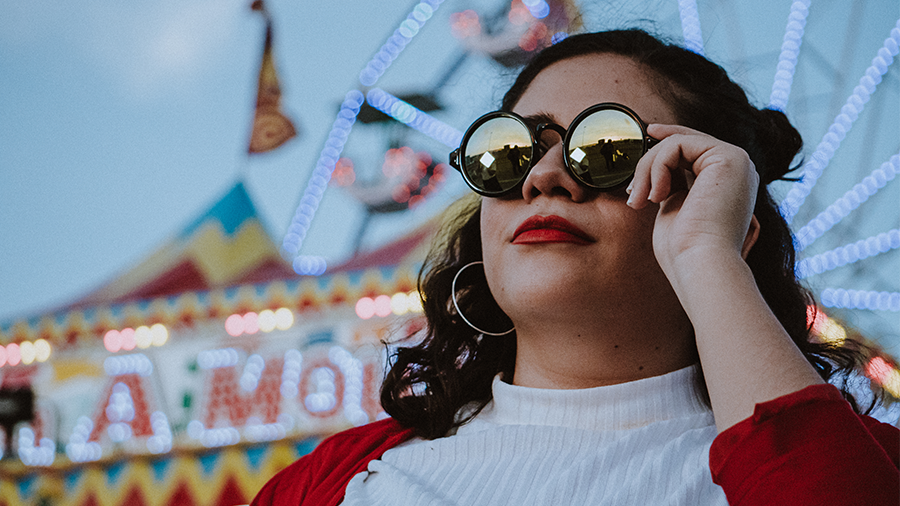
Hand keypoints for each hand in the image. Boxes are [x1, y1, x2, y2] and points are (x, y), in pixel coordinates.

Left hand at [626, 124, 759, 278]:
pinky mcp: (730, 157)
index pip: (695, 149)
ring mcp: (737, 161)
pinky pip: (677, 144)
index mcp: (727, 182)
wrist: (700, 264)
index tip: (649, 133)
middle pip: (683, 143)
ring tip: (640, 201)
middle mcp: (738, 169)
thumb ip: (673, 186)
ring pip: (676, 142)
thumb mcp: (674, 209)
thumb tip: (658, 174)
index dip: (670, 138)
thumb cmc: (684, 250)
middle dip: (649, 164)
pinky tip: (657, 197)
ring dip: (648, 170)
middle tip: (633, 195)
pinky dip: (657, 168)